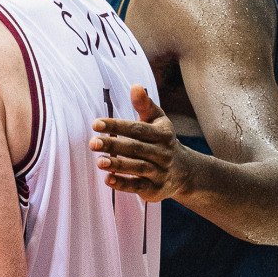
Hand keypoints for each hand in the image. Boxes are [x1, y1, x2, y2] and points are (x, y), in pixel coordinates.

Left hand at [90, 85, 187, 202]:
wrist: (185, 172)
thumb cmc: (163, 140)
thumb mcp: (158, 121)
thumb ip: (145, 105)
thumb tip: (135, 86)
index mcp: (163, 135)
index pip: (138, 129)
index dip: (117, 126)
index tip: (95, 124)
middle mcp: (163, 154)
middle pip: (135, 148)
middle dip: (113, 145)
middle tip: (92, 143)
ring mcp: (160, 173)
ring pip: (137, 168)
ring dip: (117, 165)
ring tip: (99, 161)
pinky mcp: (154, 190)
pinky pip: (137, 186)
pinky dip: (122, 184)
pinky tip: (107, 179)